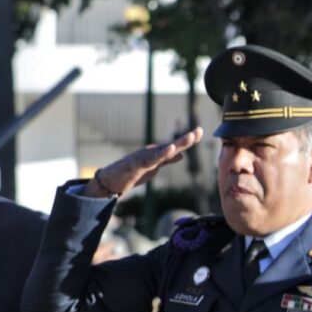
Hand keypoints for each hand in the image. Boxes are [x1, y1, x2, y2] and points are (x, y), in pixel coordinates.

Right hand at [88, 126, 202, 198]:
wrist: (111, 180)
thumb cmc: (132, 173)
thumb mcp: (154, 167)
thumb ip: (167, 160)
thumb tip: (181, 155)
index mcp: (158, 155)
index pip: (176, 147)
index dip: (188, 140)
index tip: (201, 132)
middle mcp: (152, 153)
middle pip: (172, 146)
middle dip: (186, 139)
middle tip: (199, 131)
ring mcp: (144, 157)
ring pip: (164, 150)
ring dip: (178, 144)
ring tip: (190, 137)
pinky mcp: (136, 164)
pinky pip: (151, 159)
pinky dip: (161, 154)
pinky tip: (171, 149)